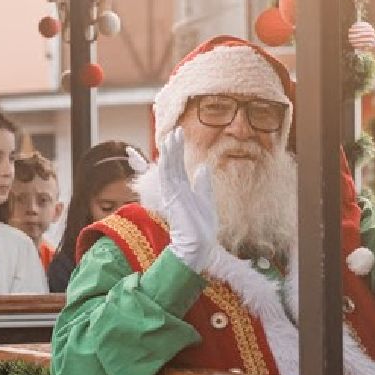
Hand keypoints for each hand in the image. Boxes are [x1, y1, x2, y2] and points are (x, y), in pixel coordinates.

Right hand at [158, 128, 217, 272]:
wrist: (199, 244)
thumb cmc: (202, 227)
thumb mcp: (206, 200)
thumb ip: (203, 184)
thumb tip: (203, 166)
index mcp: (182, 190)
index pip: (177, 167)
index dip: (177, 151)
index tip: (179, 135)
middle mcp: (175, 190)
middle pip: (172, 164)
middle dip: (173, 147)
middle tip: (175, 130)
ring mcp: (172, 194)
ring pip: (168, 168)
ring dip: (169, 152)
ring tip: (171, 136)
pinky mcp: (172, 198)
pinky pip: (168, 177)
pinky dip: (167, 164)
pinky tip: (167, 153)